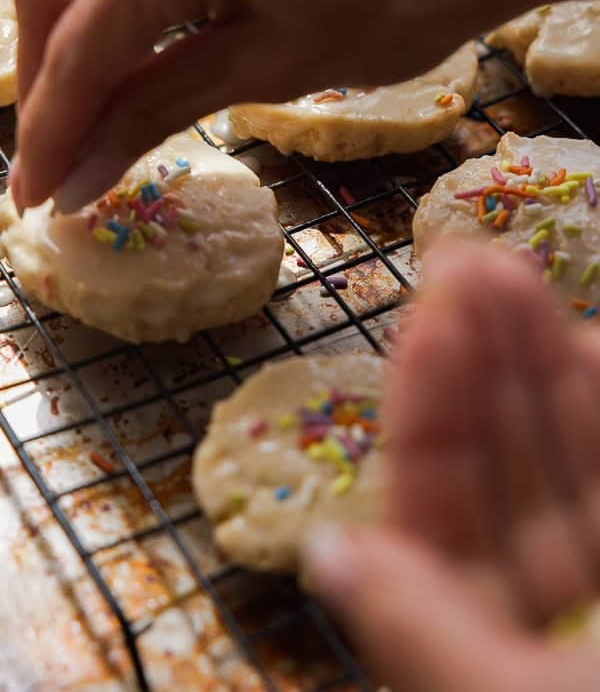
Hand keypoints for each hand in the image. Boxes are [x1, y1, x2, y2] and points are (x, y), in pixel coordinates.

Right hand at [11, 0, 519, 212]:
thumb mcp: (270, 64)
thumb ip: (158, 109)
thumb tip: (78, 174)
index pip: (79, 52)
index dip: (50, 136)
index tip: (35, 199)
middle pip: (50, 2)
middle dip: (43, 98)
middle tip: (47, 176)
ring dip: (63, 56)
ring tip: (71, 135)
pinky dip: (99, 20)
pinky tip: (105, 71)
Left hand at [304, 242, 599, 691]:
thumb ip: (422, 637)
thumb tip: (326, 555)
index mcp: (484, 649)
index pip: (436, 506)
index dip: (429, 407)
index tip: (429, 319)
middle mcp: (545, 614)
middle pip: (501, 464)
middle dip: (482, 360)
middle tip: (466, 262)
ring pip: (567, 455)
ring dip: (544, 362)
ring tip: (512, 274)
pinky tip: (589, 342)